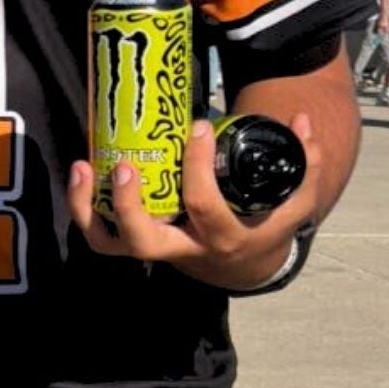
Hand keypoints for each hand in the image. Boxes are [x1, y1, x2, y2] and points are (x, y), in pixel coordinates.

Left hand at [66, 113, 319, 291]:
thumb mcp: (293, 203)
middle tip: (126, 166)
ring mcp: (155, 249)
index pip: (203, 205)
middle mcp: (182, 249)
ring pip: (112, 243)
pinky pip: (102, 235)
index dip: (198, 167)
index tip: (199, 128)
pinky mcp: (136, 243)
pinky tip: (82, 172)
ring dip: (89, 209)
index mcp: (221, 238)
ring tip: (84, 167)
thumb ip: (306, 164)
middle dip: (128, 205)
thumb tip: (303, 120)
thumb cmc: (264, 226)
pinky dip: (84, 209)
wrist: (244, 266)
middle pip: (144, 241)